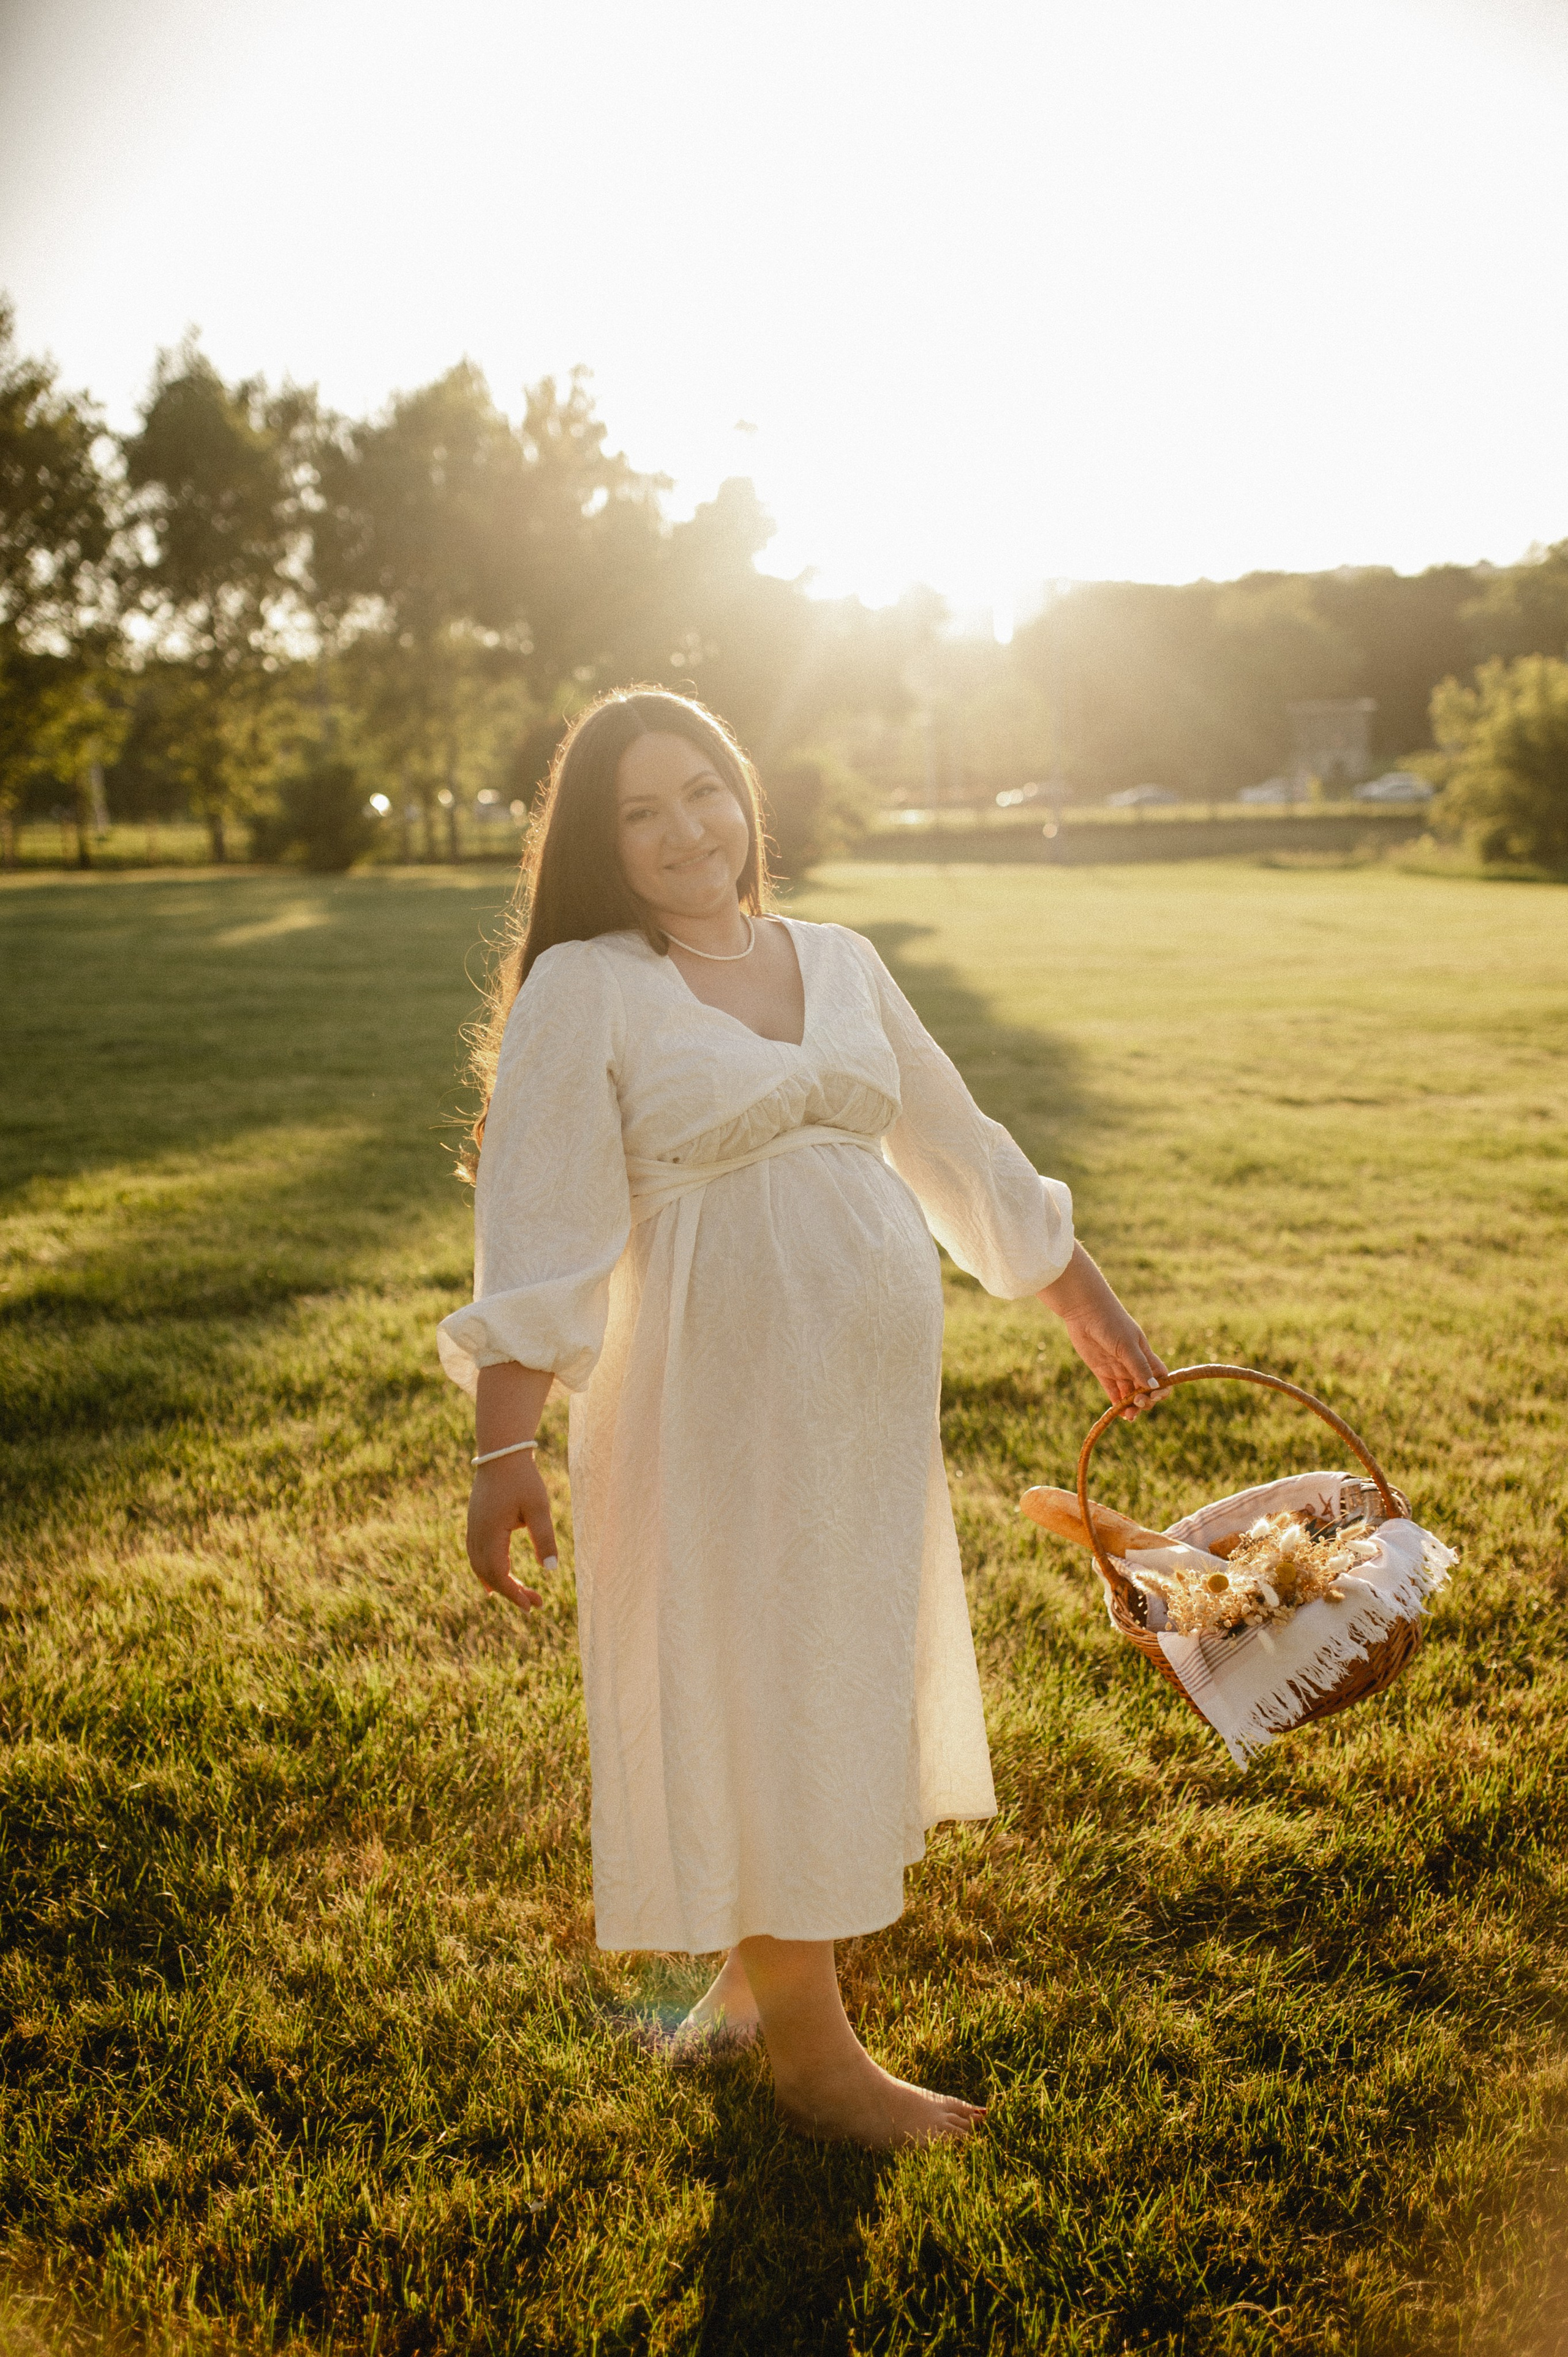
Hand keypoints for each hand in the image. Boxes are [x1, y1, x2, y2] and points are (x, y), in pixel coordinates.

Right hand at [465, 1451, 557, 1611]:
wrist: (501, 1452)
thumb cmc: (523, 1479)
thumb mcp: (538, 1508)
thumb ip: (544, 1538)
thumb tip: (550, 1570)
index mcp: (489, 1533)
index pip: (498, 1574)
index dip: (513, 1593)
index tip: (530, 1606)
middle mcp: (476, 1534)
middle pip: (488, 1574)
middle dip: (510, 1592)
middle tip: (534, 1604)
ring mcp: (473, 1528)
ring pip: (480, 1566)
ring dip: (499, 1583)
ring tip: (518, 1598)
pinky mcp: (475, 1523)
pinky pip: (476, 1555)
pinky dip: (486, 1571)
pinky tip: (494, 1581)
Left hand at [1039, 1245, 1170, 1420]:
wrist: (1084, 1311)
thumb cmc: (1110, 1322)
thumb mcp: (1127, 1345)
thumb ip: (1138, 1366)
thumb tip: (1153, 1388)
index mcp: (1145, 1355)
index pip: (1161, 1377)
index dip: (1162, 1389)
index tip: (1155, 1395)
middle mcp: (1133, 1364)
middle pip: (1146, 1389)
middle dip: (1146, 1400)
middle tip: (1137, 1403)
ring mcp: (1118, 1368)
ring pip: (1129, 1393)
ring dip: (1131, 1406)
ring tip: (1128, 1416)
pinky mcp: (1102, 1371)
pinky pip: (1113, 1392)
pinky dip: (1117, 1404)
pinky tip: (1117, 1412)